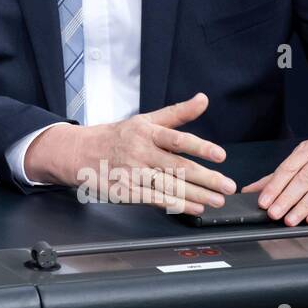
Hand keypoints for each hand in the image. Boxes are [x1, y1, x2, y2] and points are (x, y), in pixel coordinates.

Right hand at [24, 92, 234, 215]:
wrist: (80, 152)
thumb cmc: (117, 135)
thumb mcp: (145, 120)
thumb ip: (177, 113)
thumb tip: (203, 99)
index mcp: (146, 132)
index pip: (177, 139)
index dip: (200, 147)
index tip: (220, 156)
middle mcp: (139, 152)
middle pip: (177, 167)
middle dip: (206, 178)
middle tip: (227, 186)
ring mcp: (131, 173)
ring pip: (169, 185)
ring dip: (196, 195)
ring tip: (217, 200)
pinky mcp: (125, 191)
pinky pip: (154, 199)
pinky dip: (176, 205)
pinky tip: (194, 208)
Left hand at [241, 131, 307, 225]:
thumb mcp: (306, 161)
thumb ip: (279, 176)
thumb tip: (251, 190)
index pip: (287, 169)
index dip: (274, 187)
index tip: (263, 202)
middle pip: (302, 179)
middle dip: (286, 198)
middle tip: (274, 213)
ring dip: (303, 206)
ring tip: (290, 219)